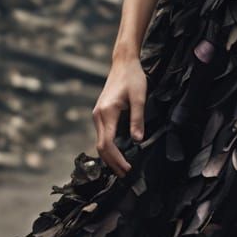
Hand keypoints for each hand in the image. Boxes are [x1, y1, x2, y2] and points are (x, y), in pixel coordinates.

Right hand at [94, 54, 146, 176]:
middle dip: (112, 162)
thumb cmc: (133, 78)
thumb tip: (137, 141)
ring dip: (110, 157)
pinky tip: (118, 154)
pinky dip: (109, 148)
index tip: (128, 168)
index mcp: (107, 112)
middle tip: (126, 174)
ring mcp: (98, 115)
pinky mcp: (101, 114)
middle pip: (101, 147)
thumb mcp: (139, 98)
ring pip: (100, 142)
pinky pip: (102, 135)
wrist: (123, 63)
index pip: (107, 144)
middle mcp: (98, 116)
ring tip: (123, 168)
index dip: (116, 159)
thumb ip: (137, 119)